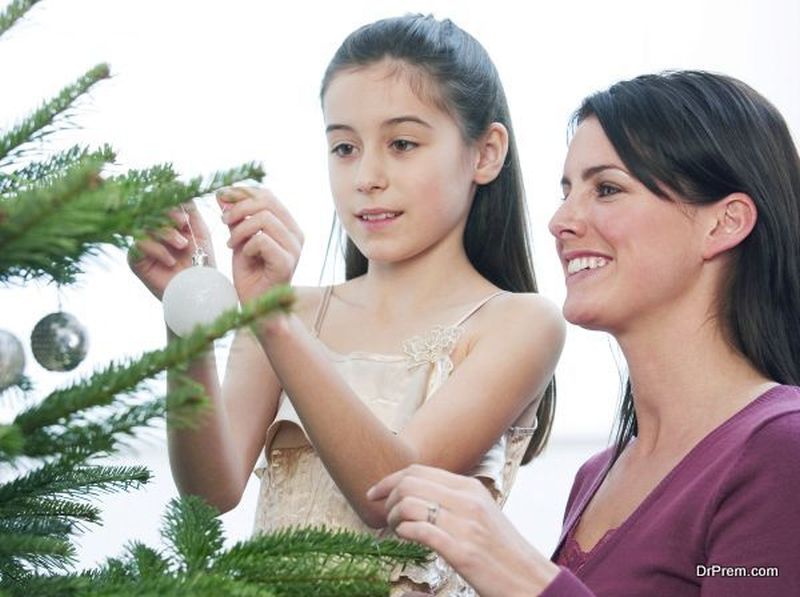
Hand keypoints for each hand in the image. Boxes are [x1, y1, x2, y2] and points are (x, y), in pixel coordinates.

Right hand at [128, 201, 214, 299]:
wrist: (199, 290)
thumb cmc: (202, 263)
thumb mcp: (200, 233)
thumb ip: (191, 211)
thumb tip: (181, 191)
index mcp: (167, 222)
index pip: (161, 202)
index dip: (171, 203)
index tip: (186, 214)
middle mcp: (151, 230)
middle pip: (150, 210)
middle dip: (168, 214)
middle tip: (183, 223)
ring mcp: (141, 244)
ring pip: (144, 226)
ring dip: (165, 233)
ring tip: (182, 245)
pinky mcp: (134, 260)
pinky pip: (138, 245)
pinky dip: (156, 249)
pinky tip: (170, 260)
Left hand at [217, 187, 302, 304]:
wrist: (257, 307)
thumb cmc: (251, 273)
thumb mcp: (239, 239)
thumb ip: (235, 218)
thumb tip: (222, 194)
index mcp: (289, 226)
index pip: (268, 195)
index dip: (242, 193)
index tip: (222, 200)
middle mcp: (296, 235)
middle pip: (267, 201)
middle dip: (239, 208)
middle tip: (224, 221)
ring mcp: (294, 249)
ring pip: (264, 219)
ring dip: (240, 230)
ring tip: (231, 243)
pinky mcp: (287, 263)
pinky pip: (262, 240)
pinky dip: (247, 246)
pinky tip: (243, 256)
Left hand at [367, 464, 559, 596]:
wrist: (530, 579)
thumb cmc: (502, 550)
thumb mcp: (482, 512)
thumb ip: (454, 499)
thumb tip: (418, 495)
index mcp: (470, 488)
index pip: (418, 470)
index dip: (390, 479)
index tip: (374, 493)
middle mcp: (467, 500)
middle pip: (409, 483)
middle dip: (387, 497)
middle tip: (385, 515)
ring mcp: (464, 525)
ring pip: (409, 504)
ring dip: (392, 517)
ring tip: (394, 529)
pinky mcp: (462, 551)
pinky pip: (420, 530)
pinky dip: (403, 531)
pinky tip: (404, 538)